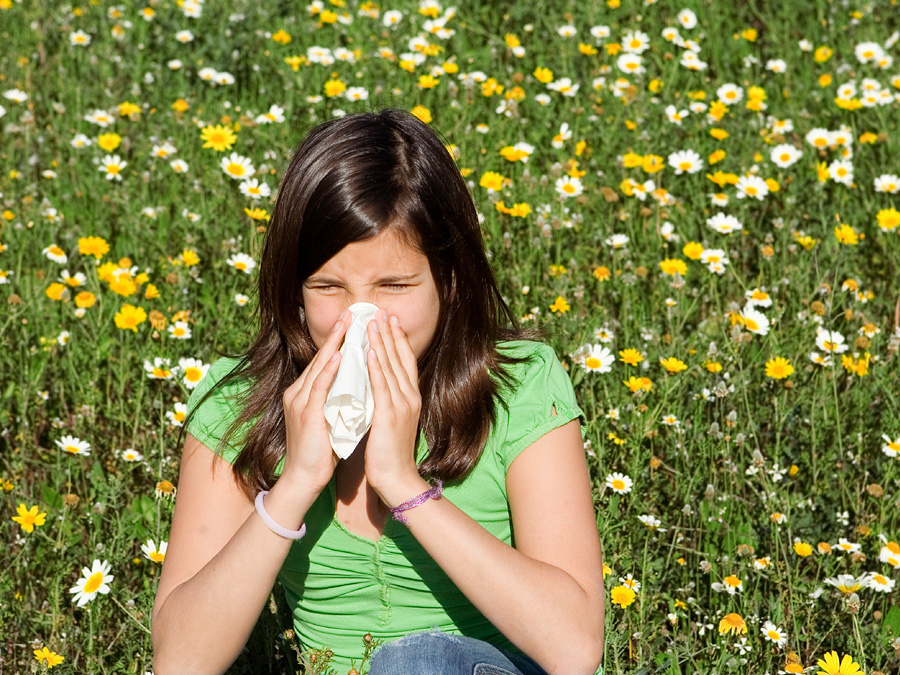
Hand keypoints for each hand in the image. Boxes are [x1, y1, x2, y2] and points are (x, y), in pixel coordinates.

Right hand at [279, 310, 348, 494]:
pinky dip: (329, 370)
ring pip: (320, 366)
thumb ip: (338, 400)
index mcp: (305, 393)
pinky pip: (319, 387)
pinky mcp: (306, 414)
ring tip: (348, 324)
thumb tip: (357, 386)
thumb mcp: (331, 418)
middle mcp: (298, 392)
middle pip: (321, 357)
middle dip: (337, 334)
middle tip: (352, 312)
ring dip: (335, 344)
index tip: (354, 323)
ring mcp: (300, 402)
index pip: (324, 361)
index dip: (339, 341)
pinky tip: (340, 355)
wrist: (304, 479)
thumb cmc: (321, 452)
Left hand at [364, 309, 428, 505]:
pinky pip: (381, 386)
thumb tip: (378, 385)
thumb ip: (388, 401)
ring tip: (373, 322)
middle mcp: (409, 397)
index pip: (406, 362)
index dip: (399, 339)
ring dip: (382, 343)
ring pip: (391, 367)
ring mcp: (401, 405)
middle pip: (400, 358)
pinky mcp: (389, 415)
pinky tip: (370, 351)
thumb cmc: (390, 453)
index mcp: (411, 398)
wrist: (396, 478)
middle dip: (390, 333)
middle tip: (382, 311)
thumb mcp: (392, 421)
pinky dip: (376, 367)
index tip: (391, 320)